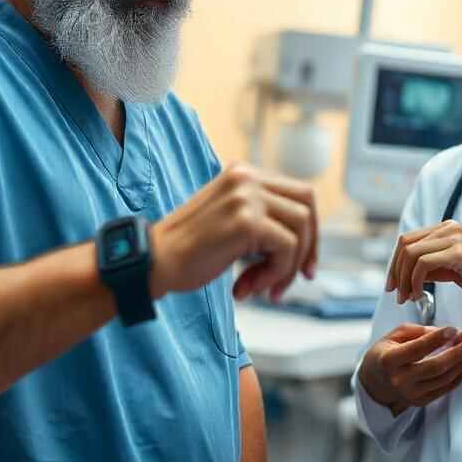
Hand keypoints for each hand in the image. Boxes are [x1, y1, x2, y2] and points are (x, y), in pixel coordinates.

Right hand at [148, 163, 317, 301]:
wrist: (152, 262)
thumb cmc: (189, 251)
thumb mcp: (231, 221)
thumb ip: (262, 220)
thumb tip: (305, 245)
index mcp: (244, 174)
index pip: (299, 194)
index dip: (310, 231)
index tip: (305, 265)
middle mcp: (247, 178)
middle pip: (307, 206)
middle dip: (309, 246)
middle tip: (300, 278)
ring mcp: (247, 197)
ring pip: (300, 229)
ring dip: (287, 267)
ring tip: (260, 288)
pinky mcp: (246, 221)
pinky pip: (286, 249)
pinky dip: (275, 274)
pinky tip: (247, 287)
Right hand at [358, 323, 461, 412]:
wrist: (374, 383)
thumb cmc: (384, 355)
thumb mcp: (393, 336)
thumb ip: (417, 331)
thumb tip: (443, 333)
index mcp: (389, 360)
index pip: (417, 349)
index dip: (437, 338)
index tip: (454, 329)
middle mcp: (400, 380)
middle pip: (436, 366)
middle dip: (459, 352)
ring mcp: (412, 393)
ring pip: (444, 378)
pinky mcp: (421, 401)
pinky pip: (446, 388)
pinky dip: (460, 374)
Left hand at [386, 220, 461, 309]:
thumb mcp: (449, 269)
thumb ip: (429, 265)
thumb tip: (402, 272)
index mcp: (446, 228)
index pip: (408, 240)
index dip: (395, 263)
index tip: (392, 285)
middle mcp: (449, 227)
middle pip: (405, 244)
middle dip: (395, 271)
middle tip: (395, 294)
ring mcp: (454, 237)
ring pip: (411, 253)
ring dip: (404, 279)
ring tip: (407, 298)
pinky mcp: (459, 252)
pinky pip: (423, 264)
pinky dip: (415, 281)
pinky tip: (419, 295)